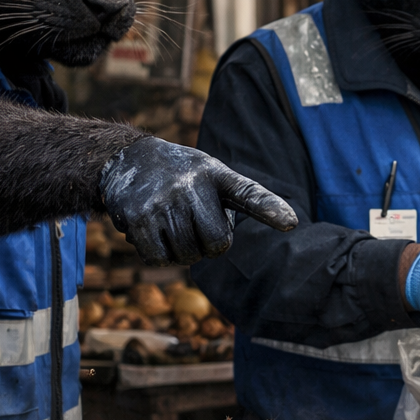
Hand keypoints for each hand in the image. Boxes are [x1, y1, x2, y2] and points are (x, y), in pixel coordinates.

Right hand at [100, 137, 296, 265]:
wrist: (127, 160)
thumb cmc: (182, 175)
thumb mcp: (214, 174)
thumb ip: (244, 197)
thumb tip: (290, 222)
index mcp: (216, 174)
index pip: (247, 193)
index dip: (269, 209)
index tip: (292, 223)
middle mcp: (191, 185)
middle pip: (217, 245)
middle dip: (207, 246)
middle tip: (192, 225)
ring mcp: (163, 201)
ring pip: (187, 256)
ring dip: (181, 252)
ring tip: (171, 225)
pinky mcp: (138, 218)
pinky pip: (159, 259)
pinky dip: (158, 256)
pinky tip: (152, 234)